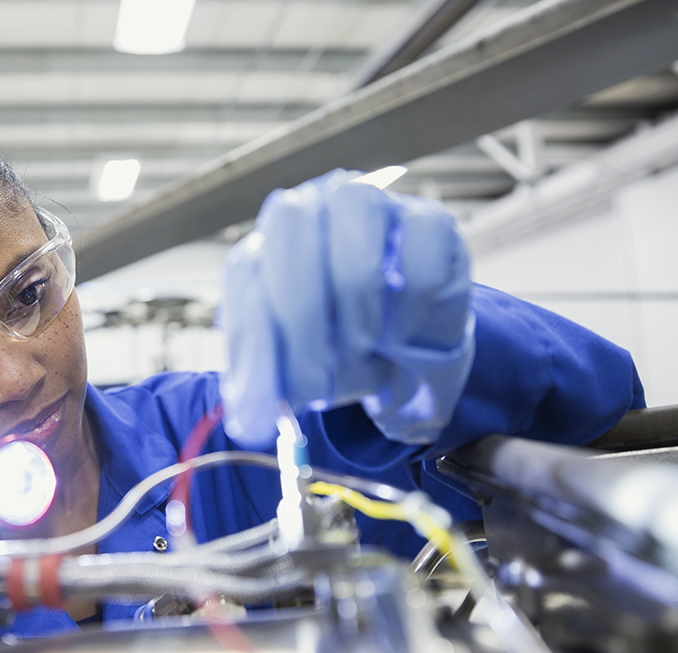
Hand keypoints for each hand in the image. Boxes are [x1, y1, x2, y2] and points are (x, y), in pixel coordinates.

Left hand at [221, 169, 475, 446]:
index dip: (255, 339)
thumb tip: (248, 421)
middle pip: (293, 220)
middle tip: (316, 379)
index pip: (247, 272)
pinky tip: (398, 335)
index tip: (266, 400)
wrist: (407, 347)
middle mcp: (315, 209)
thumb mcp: (294, 372)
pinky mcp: (430, 223)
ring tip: (360, 349)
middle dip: (301, 311)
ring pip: (355, 209)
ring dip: (355, 296)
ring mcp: (375, 207)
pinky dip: (407, 303)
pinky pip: (418, 246)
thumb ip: (267, 386)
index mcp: (268, 244)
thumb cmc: (340, 347)